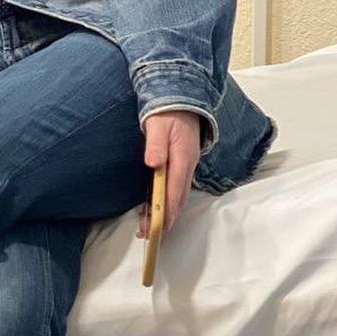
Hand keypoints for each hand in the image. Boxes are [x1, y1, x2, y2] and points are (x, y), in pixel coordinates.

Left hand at [138, 110, 201, 236]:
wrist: (182, 100)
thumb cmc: (168, 113)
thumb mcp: (158, 125)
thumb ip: (155, 144)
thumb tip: (153, 163)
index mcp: (183, 158)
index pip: (175, 190)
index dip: (167, 210)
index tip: (159, 226)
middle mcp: (187, 166)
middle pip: (177, 198)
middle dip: (165, 218)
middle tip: (150, 234)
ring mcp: (185, 167)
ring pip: (176, 195)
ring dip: (165, 213)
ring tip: (149, 228)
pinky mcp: (180, 165)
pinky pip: (174, 188)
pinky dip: (166, 202)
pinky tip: (155, 209)